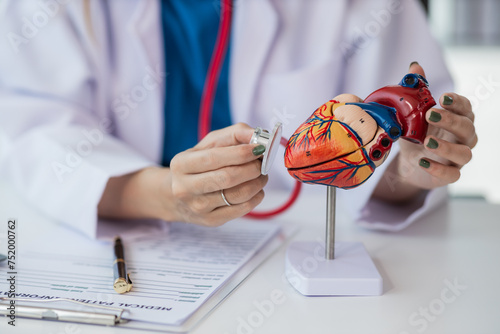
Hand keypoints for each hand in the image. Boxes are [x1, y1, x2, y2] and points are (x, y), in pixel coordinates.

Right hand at [168, 123, 267, 225]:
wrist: (178, 196)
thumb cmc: (200, 165)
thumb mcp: (210, 144)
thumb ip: (235, 134)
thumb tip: (259, 136)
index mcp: (181, 164)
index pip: (214, 158)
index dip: (240, 153)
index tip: (258, 148)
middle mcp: (185, 188)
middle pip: (227, 178)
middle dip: (252, 168)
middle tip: (262, 163)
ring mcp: (198, 207)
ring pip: (238, 195)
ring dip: (257, 183)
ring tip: (261, 175)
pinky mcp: (211, 220)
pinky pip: (242, 209)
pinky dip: (256, 197)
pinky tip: (256, 189)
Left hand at [376, 63, 476, 201]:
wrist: (409, 163)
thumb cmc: (416, 134)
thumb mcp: (412, 113)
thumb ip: (416, 91)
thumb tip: (415, 66)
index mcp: (457, 118)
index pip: (465, 107)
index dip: (456, 102)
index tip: (442, 96)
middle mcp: (464, 137)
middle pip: (467, 127)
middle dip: (451, 120)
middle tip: (430, 115)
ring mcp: (458, 157)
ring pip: (464, 153)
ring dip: (447, 147)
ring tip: (426, 142)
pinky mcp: (450, 174)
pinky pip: (452, 175)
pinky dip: (438, 169)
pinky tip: (422, 162)